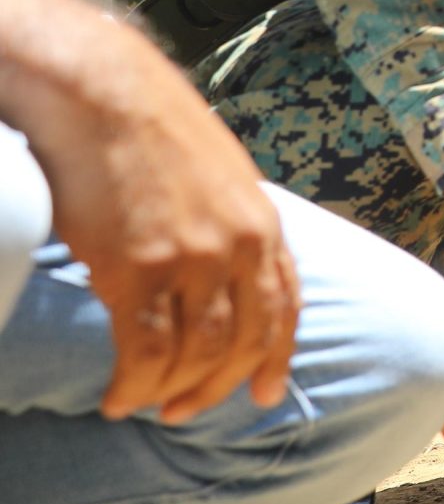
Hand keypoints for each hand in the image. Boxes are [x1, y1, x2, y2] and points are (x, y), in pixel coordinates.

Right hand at [37, 28, 299, 422]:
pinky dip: (135, 385)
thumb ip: (225, 221)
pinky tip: (118, 399)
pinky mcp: (139, 267)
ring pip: (197, 353)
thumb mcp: (214, 175)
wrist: (99, 92)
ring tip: (143, 406)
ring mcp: (193, 257)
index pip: (284, 305)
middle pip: (244, 340)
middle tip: (186, 411)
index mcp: (261, 222)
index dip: (277, 355)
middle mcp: (239, 244)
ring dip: (172, 391)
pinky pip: (146, 351)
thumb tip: (218, 263)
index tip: (267, 394)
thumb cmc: (145, 129)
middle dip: (219, 386)